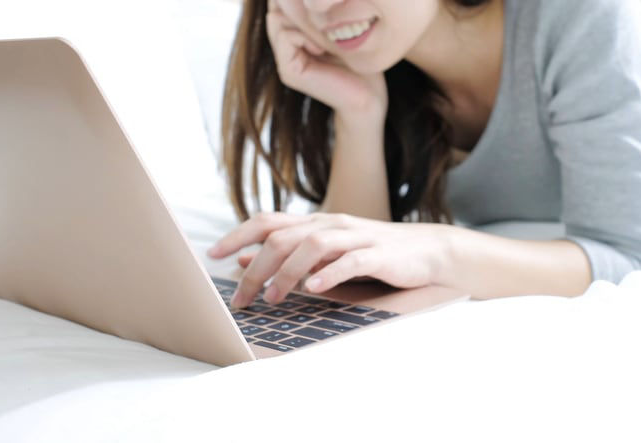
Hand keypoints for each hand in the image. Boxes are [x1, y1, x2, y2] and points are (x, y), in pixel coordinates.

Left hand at [207, 212, 452, 307]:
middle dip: (256, 267)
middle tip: (242, 298)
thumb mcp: (328, 252)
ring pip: (312, 245)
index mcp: (317, 223)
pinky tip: (314, 289)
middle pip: (283, 236)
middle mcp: (332, 225)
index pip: (269, 221)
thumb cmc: (374, 254)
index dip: (238, 234)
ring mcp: (355, 237)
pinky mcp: (378, 254)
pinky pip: (350, 261)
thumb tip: (248, 259)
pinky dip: (329, 274)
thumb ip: (292, 254)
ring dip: (287, 272)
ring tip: (273, 298)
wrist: (427, 251)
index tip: (213, 255)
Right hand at [267, 0, 387, 118]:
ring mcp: (283, 60)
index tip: (324, 8)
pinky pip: (285, 36)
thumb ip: (319, 11)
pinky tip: (322, 48)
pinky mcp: (288, 71)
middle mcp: (284, 47)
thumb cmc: (362, 61)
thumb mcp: (339, 27)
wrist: (368, 98)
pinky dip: (304, 36)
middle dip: (299, 6)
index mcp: (294, 35)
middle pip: (275, 6)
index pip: (281, 1)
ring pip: (276, 18)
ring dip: (303, 20)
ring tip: (325, 37)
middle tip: (327, 21)